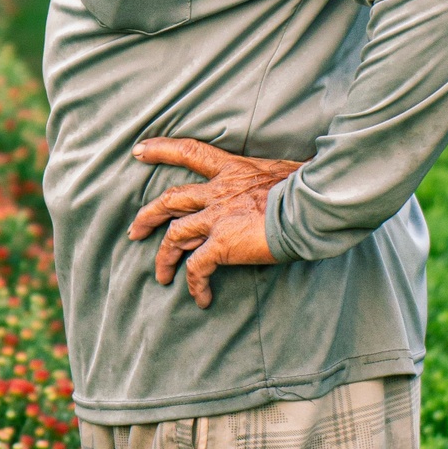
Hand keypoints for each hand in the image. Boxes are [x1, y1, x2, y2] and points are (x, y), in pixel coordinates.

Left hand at [128, 137, 298, 307]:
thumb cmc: (309, 187)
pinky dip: (195, 284)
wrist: (312, 204)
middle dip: (148, 215)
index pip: (190, 152)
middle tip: (135, 231)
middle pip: (170, 200)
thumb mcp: (284, 173)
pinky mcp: (222, 243)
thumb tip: (285, 190)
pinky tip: (201, 298)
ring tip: (161, 277)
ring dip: (164, 257)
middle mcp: (218, 192)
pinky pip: (197, 267)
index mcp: (232, 169)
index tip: (139, 151)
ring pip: (175, 236)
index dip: (161, 149)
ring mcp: (217, 217)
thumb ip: (270, 182)